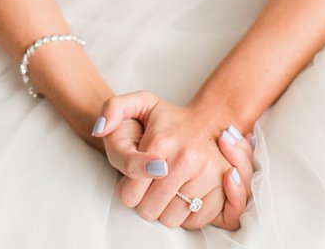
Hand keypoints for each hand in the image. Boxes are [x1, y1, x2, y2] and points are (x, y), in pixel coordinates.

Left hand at [94, 90, 255, 230]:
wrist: (211, 117)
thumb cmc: (170, 119)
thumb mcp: (138, 104)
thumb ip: (112, 109)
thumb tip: (100, 130)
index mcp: (160, 142)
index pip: (128, 196)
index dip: (128, 190)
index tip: (136, 178)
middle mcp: (186, 158)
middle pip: (148, 211)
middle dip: (146, 202)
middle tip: (153, 184)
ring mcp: (207, 172)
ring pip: (171, 219)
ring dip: (167, 209)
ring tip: (170, 189)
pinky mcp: (223, 184)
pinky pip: (196, 219)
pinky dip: (189, 214)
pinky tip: (186, 196)